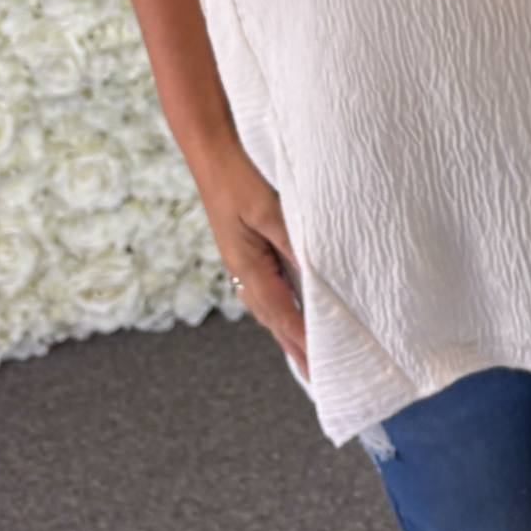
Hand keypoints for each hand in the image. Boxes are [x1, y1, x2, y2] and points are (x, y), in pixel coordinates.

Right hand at [196, 141, 308, 381]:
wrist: (212, 155)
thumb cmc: (239, 179)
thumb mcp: (270, 210)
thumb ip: (292, 243)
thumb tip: (314, 277)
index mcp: (247, 266)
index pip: (282, 313)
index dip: (301, 340)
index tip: (319, 365)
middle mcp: (243, 270)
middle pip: (274, 317)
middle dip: (295, 346)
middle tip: (316, 374)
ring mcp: (242, 261)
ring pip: (270, 305)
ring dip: (288, 329)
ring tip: (306, 353)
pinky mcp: (247, 250)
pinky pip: (268, 287)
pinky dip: (283, 306)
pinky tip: (293, 307)